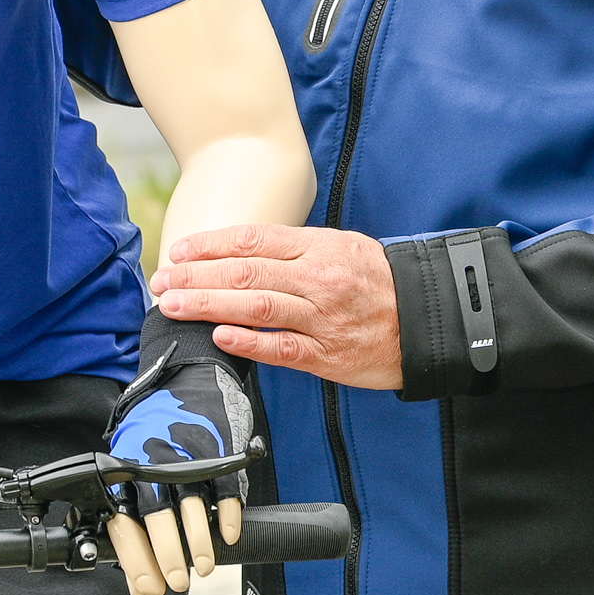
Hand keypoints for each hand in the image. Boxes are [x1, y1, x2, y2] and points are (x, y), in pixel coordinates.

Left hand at [103, 350, 252, 594]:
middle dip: (169, 556)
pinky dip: (228, 516)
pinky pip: (225, 488)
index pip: (126, 522)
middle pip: (158, 518)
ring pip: (191, 507)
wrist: (189, 377)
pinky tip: (229, 536)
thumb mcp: (132, 470)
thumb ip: (134, 522)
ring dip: (199, 543)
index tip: (150, 589)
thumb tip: (140, 583)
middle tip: (180, 582)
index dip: (137, 560)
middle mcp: (152, 462)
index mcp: (126, 471)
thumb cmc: (156, 434)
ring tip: (203, 566)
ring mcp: (186, 454)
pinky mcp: (217, 448)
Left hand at [151, 225, 403, 389]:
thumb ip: (295, 250)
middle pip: (246, 273)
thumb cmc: (378, 282)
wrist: (430, 318)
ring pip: (257, 308)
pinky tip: (219, 336)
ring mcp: (322, 318)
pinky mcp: (328, 354)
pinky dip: (248, 342)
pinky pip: (282, 347)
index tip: (179, 251)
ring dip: (209, 306)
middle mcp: (317, 279)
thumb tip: (240, 252)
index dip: (211, 245)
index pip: (253, 240)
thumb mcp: (341, 248)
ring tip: (174, 305)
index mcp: (318, 247)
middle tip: (162, 282)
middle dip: (197, 277)